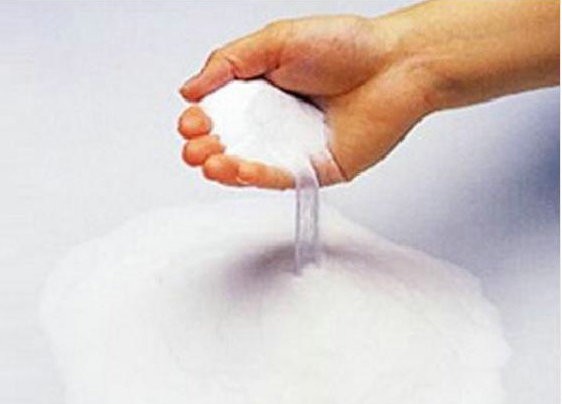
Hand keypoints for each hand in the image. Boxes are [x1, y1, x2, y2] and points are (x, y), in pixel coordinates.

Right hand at [177, 15, 434, 188]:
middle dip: (204, 148)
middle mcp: (274, 123)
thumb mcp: (275, 41)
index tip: (191, 119)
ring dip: (223, 168)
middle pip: (228, 143)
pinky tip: (237, 169)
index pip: (219, 113)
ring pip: (248, 167)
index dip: (200, 120)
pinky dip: (256, 176)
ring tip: (207, 162)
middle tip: (194, 147)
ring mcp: (292, 149)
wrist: (398, 63)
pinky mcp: (314, 170)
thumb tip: (189, 89)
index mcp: (260, 92)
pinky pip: (280, 179)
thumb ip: (229, 62)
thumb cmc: (346, 45)